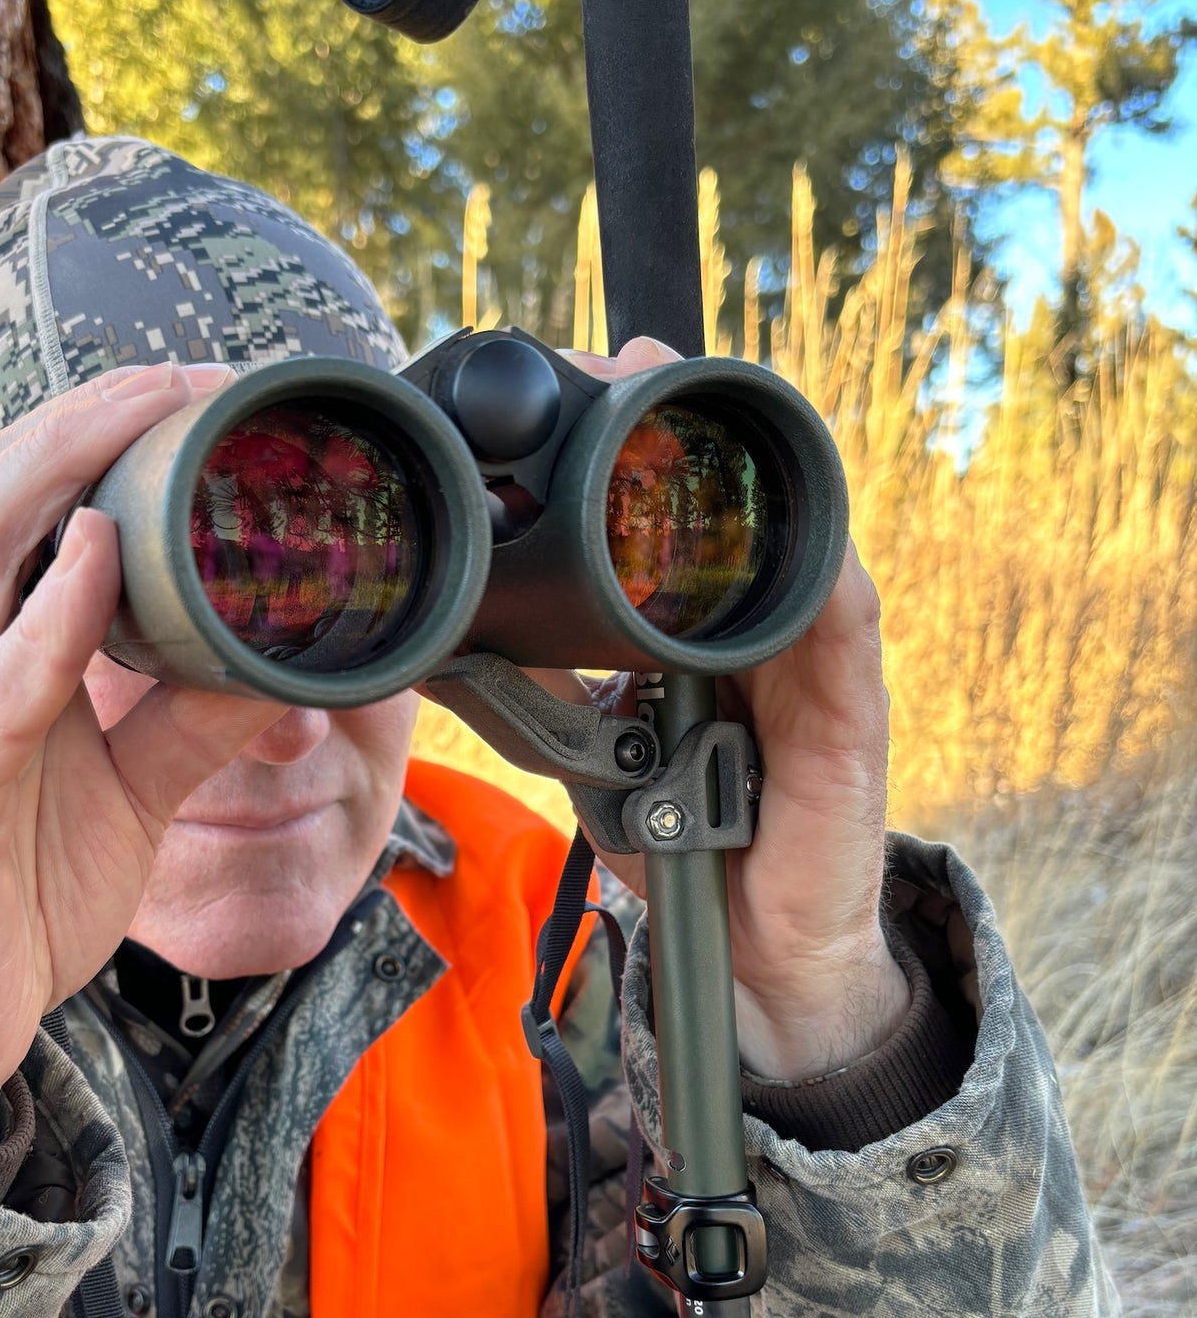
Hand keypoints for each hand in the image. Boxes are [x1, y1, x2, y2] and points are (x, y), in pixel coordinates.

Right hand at [0, 364, 283, 1143]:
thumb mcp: (131, 798)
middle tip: (181, 370)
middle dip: (82, 422)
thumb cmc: (16, 903)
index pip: (21, 517)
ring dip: (62, 469)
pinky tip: (102, 553)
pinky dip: (52, 613)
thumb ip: (193, 725)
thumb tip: (281, 661)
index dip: (89, 440)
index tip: (186, 390)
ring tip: (142, 406)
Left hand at [547, 338, 908, 1081]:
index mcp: (702, 637)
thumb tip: (467, 645)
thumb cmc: (687, 844)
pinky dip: (825, 586)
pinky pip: (843, 637)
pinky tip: (802, 539)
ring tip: (698, 407)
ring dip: (748, 477)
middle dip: (681, 430)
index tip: (576, 388)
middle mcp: (762, 636)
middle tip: (629, 362)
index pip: (672, 527)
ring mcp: (814, 671)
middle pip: (734, 511)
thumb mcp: (601, 755)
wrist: (753, 955)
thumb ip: (557, 693)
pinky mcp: (849, 722)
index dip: (628, 452)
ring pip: (792, 551)